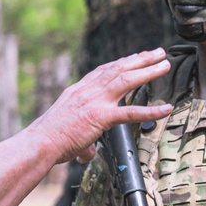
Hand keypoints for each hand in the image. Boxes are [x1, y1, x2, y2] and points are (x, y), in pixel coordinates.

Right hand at [25, 49, 173, 164]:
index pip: (102, 71)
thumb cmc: (48, 140)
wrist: (39, 143)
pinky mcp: (100, 117)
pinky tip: (165, 109)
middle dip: (140, 58)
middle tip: (157, 52)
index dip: (121, 62)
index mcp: (77, 91)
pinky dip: (150, 111)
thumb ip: (82, 140)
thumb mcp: (66, 130)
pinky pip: (130, 112)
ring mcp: (94, 102)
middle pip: (117, 68)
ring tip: (164, 65)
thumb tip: (86, 153)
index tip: (134, 57)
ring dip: (148, 71)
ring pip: (126, 80)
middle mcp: (87, 91)